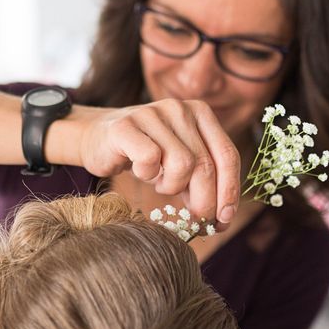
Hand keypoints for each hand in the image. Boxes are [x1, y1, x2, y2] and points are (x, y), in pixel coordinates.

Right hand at [79, 99, 239, 224]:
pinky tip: (140, 171)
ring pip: (182, 165)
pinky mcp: (126, 125)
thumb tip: (223, 217)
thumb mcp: (180, 161)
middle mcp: (180, 108)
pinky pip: (150, 160)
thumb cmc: (144, 154)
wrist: (98, 138)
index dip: (229, 191)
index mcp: (200, 112)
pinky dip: (147, 174)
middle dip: (203, 201)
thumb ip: (203, 177)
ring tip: (158, 181)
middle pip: (205, 165)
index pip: (227, 155)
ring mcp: (152, 113)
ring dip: (170, 186)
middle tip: (194, 221)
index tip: (224, 219)